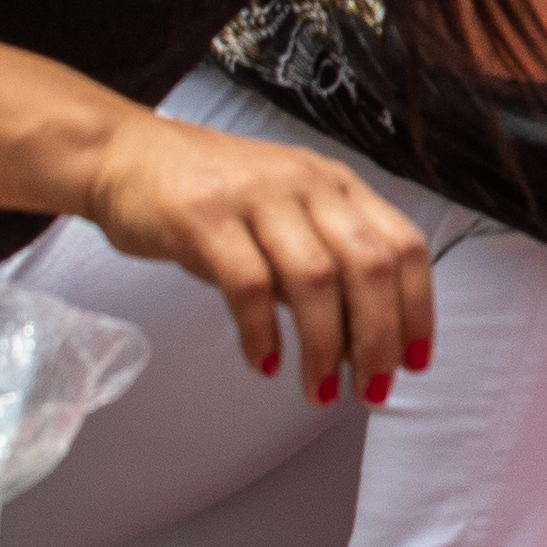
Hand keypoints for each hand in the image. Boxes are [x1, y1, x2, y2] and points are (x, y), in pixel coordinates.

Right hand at [84, 108, 436, 400]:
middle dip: (379, 336)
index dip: (419, 307)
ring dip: (324, 346)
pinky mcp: (205, 217)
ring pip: (316, 278)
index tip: (415, 361)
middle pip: (370, 265)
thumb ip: (323, 270)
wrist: (127, 155)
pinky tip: (264, 363)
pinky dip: (262, 331)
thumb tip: (358, 345)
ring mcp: (258, 197)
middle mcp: (309, 185)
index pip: (404, 245)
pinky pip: (248, 284)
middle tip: (372, 389)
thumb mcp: (285, 220)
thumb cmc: (213, 199)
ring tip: (319, 391)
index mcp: (340, 186)